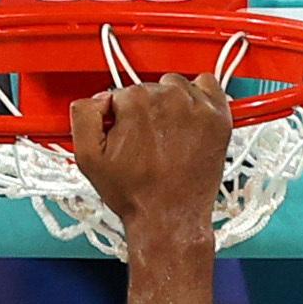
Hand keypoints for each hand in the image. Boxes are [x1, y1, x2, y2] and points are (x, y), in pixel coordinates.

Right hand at [70, 72, 230, 240]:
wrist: (169, 218)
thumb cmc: (134, 192)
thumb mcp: (88, 158)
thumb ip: (84, 116)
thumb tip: (98, 99)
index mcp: (136, 103)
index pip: (121, 94)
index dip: (120, 118)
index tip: (126, 137)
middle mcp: (168, 98)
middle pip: (149, 89)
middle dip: (145, 112)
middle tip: (146, 144)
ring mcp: (197, 106)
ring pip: (175, 87)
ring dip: (170, 105)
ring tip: (167, 136)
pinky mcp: (218, 117)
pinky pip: (208, 86)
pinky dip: (199, 98)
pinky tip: (190, 121)